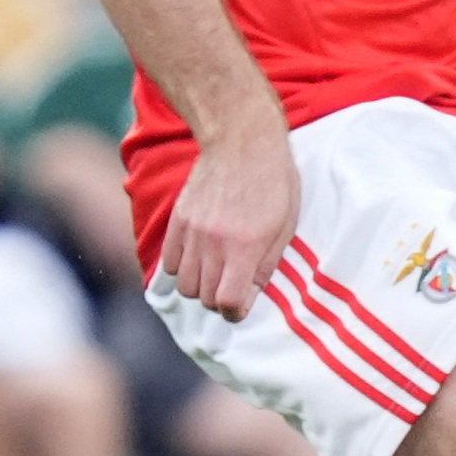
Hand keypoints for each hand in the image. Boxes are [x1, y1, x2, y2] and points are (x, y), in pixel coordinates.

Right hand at [161, 117, 299, 319]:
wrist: (242, 142)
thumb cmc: (274, 182)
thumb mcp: (285, 226)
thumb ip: (266, 265)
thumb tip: (249, 297)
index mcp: (244, 247)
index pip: (227, 302)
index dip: (236, 312)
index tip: (242, 308)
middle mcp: (213, 243)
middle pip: (204, 298)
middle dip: (220, 301)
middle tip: (233, 289)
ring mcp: (191, 232)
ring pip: (184, 285)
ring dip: (200, 287)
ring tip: (216, 274)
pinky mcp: (177, 221)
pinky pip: (169, 263)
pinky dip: (182, 268)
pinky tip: (199, 258)